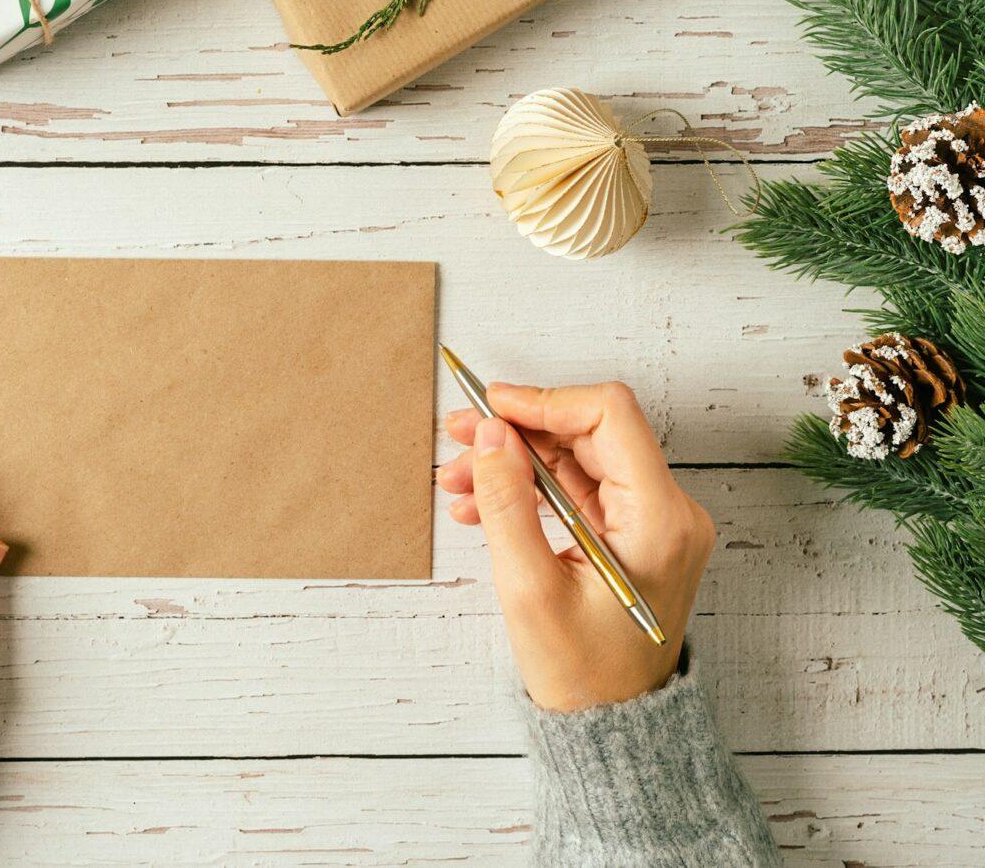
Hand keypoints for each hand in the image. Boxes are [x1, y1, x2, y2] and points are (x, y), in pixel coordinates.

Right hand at [437, 382, 713, 712]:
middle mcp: (667, 512)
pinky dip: (530, 489)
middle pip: (589, 434)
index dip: (545, 401)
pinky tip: (482, 503)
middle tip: (459, 437)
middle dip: (517, 432)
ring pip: (577, 459)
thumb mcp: (529, 588)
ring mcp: (652, 523)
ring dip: (515, 461)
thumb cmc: (583, 673)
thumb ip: (507, 503)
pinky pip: (578, 490)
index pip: (609, 416)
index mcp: (659, 520)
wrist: (611, 725)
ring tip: (458, 478)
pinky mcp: (631, 535)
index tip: (491, 406)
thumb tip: (490, 435)